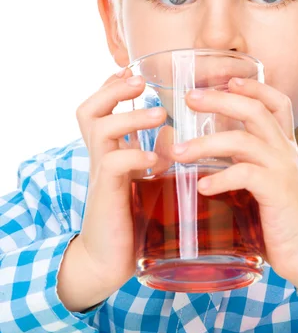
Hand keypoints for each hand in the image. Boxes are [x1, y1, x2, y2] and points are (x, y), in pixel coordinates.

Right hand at [74, 68, 166, 292]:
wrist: (109, 261)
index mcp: (110, 150)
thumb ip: (157, 154)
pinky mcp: (108, 195)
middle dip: (113, 89)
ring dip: (130, 117)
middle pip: (88, 110)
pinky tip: (156, 161)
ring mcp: (101, 175)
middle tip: (140, 81)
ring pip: (101, 129)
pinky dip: (135, 156)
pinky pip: (113, 165)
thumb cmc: (132, 219)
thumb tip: (174, 132)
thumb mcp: (146, 180)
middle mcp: (101, 157)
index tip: (135, 72)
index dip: (113, 86)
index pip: (100, 108)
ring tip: (159, 114)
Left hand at [169, 78, 297, 295]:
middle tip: (189, 99)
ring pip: (242, 140)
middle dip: (219, 100)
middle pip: (254, 110)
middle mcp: (285, 150)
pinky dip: (219, 178)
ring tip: (177, 153)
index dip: (254, 87)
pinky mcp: (278, 190)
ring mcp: (282, 168)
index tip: (227, 80)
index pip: (276, 102)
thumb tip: (204, 154)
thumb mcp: (265, 180)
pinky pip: (244, 174)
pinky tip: (201, 187)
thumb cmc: (277, 216)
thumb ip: (243, 162)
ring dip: (205, 143)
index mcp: (282, 145)